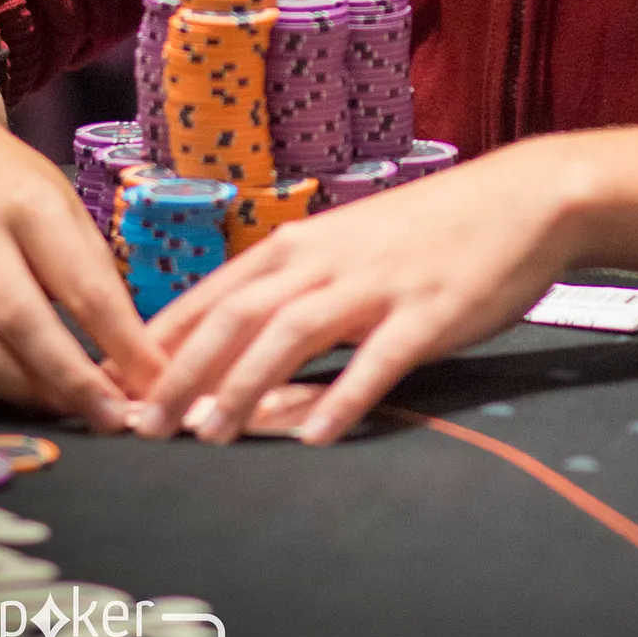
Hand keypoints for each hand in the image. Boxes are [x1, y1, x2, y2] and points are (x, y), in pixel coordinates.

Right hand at [0, 89, 160, 426]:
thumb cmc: (7, 184)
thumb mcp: (62, 199)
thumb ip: (89, 266)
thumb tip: (128, 346)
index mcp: (27, 205)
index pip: (81, 282)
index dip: (121, 340)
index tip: (153, 380)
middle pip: (20, 320)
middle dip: (71, 380)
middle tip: (111, 417)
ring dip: (19, 391)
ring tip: (63, 410)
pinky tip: (6, 396)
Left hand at [133, 140, 579, 445]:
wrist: (520, 198)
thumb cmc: (428, 231)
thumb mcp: (349, 251)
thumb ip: (294, 297)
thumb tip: (234, 359)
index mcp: (300, 246)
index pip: (211, 296)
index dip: (160, 344)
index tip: (117, 389)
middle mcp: (326, 260)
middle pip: (237, 316)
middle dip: (183, 373)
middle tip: (142, 426)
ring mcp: (376, 285)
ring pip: (292, 334)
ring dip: (245, 385)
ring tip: (209, 434)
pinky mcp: (427, 312)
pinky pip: (377, 360)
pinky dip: (343, 397)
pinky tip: (318, 438)